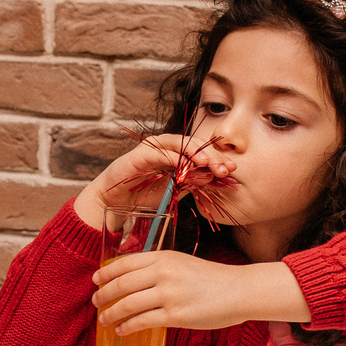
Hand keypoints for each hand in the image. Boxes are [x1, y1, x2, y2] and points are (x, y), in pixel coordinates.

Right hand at [73, 134, 235, 229]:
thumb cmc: (143, 195)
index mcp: (176, 154)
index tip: (232, 170)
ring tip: (208, 163)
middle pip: (194, 144)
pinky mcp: (139, 154)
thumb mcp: (174, 191)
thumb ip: (193, 183)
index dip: (217, 159)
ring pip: (179, 143)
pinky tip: (185, 165)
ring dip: (195, 153)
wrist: (113, 202)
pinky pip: (159, 152)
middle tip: (225, 168)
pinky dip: (173, 157)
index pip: (201, 152)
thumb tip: (215, 178)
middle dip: (211, 156)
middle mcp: (165, 146)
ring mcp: (152, 148)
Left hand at [93, 252, 306, 335]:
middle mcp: (163, 273)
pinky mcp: (175, 315)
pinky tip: (122, 330)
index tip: (96, 280)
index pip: (124, 264)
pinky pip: (142, 322)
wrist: (237, 290)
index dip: (106, 273)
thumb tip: (131, 279)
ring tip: (104, 319)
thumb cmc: (211, 278)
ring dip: (111, 313)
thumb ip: (158, 267)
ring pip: (128, 304)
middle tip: (96, 302)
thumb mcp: (181, 262)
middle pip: (122, 284)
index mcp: (163, 257)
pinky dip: (127, 327)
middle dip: (104, 295)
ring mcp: (169, 294)